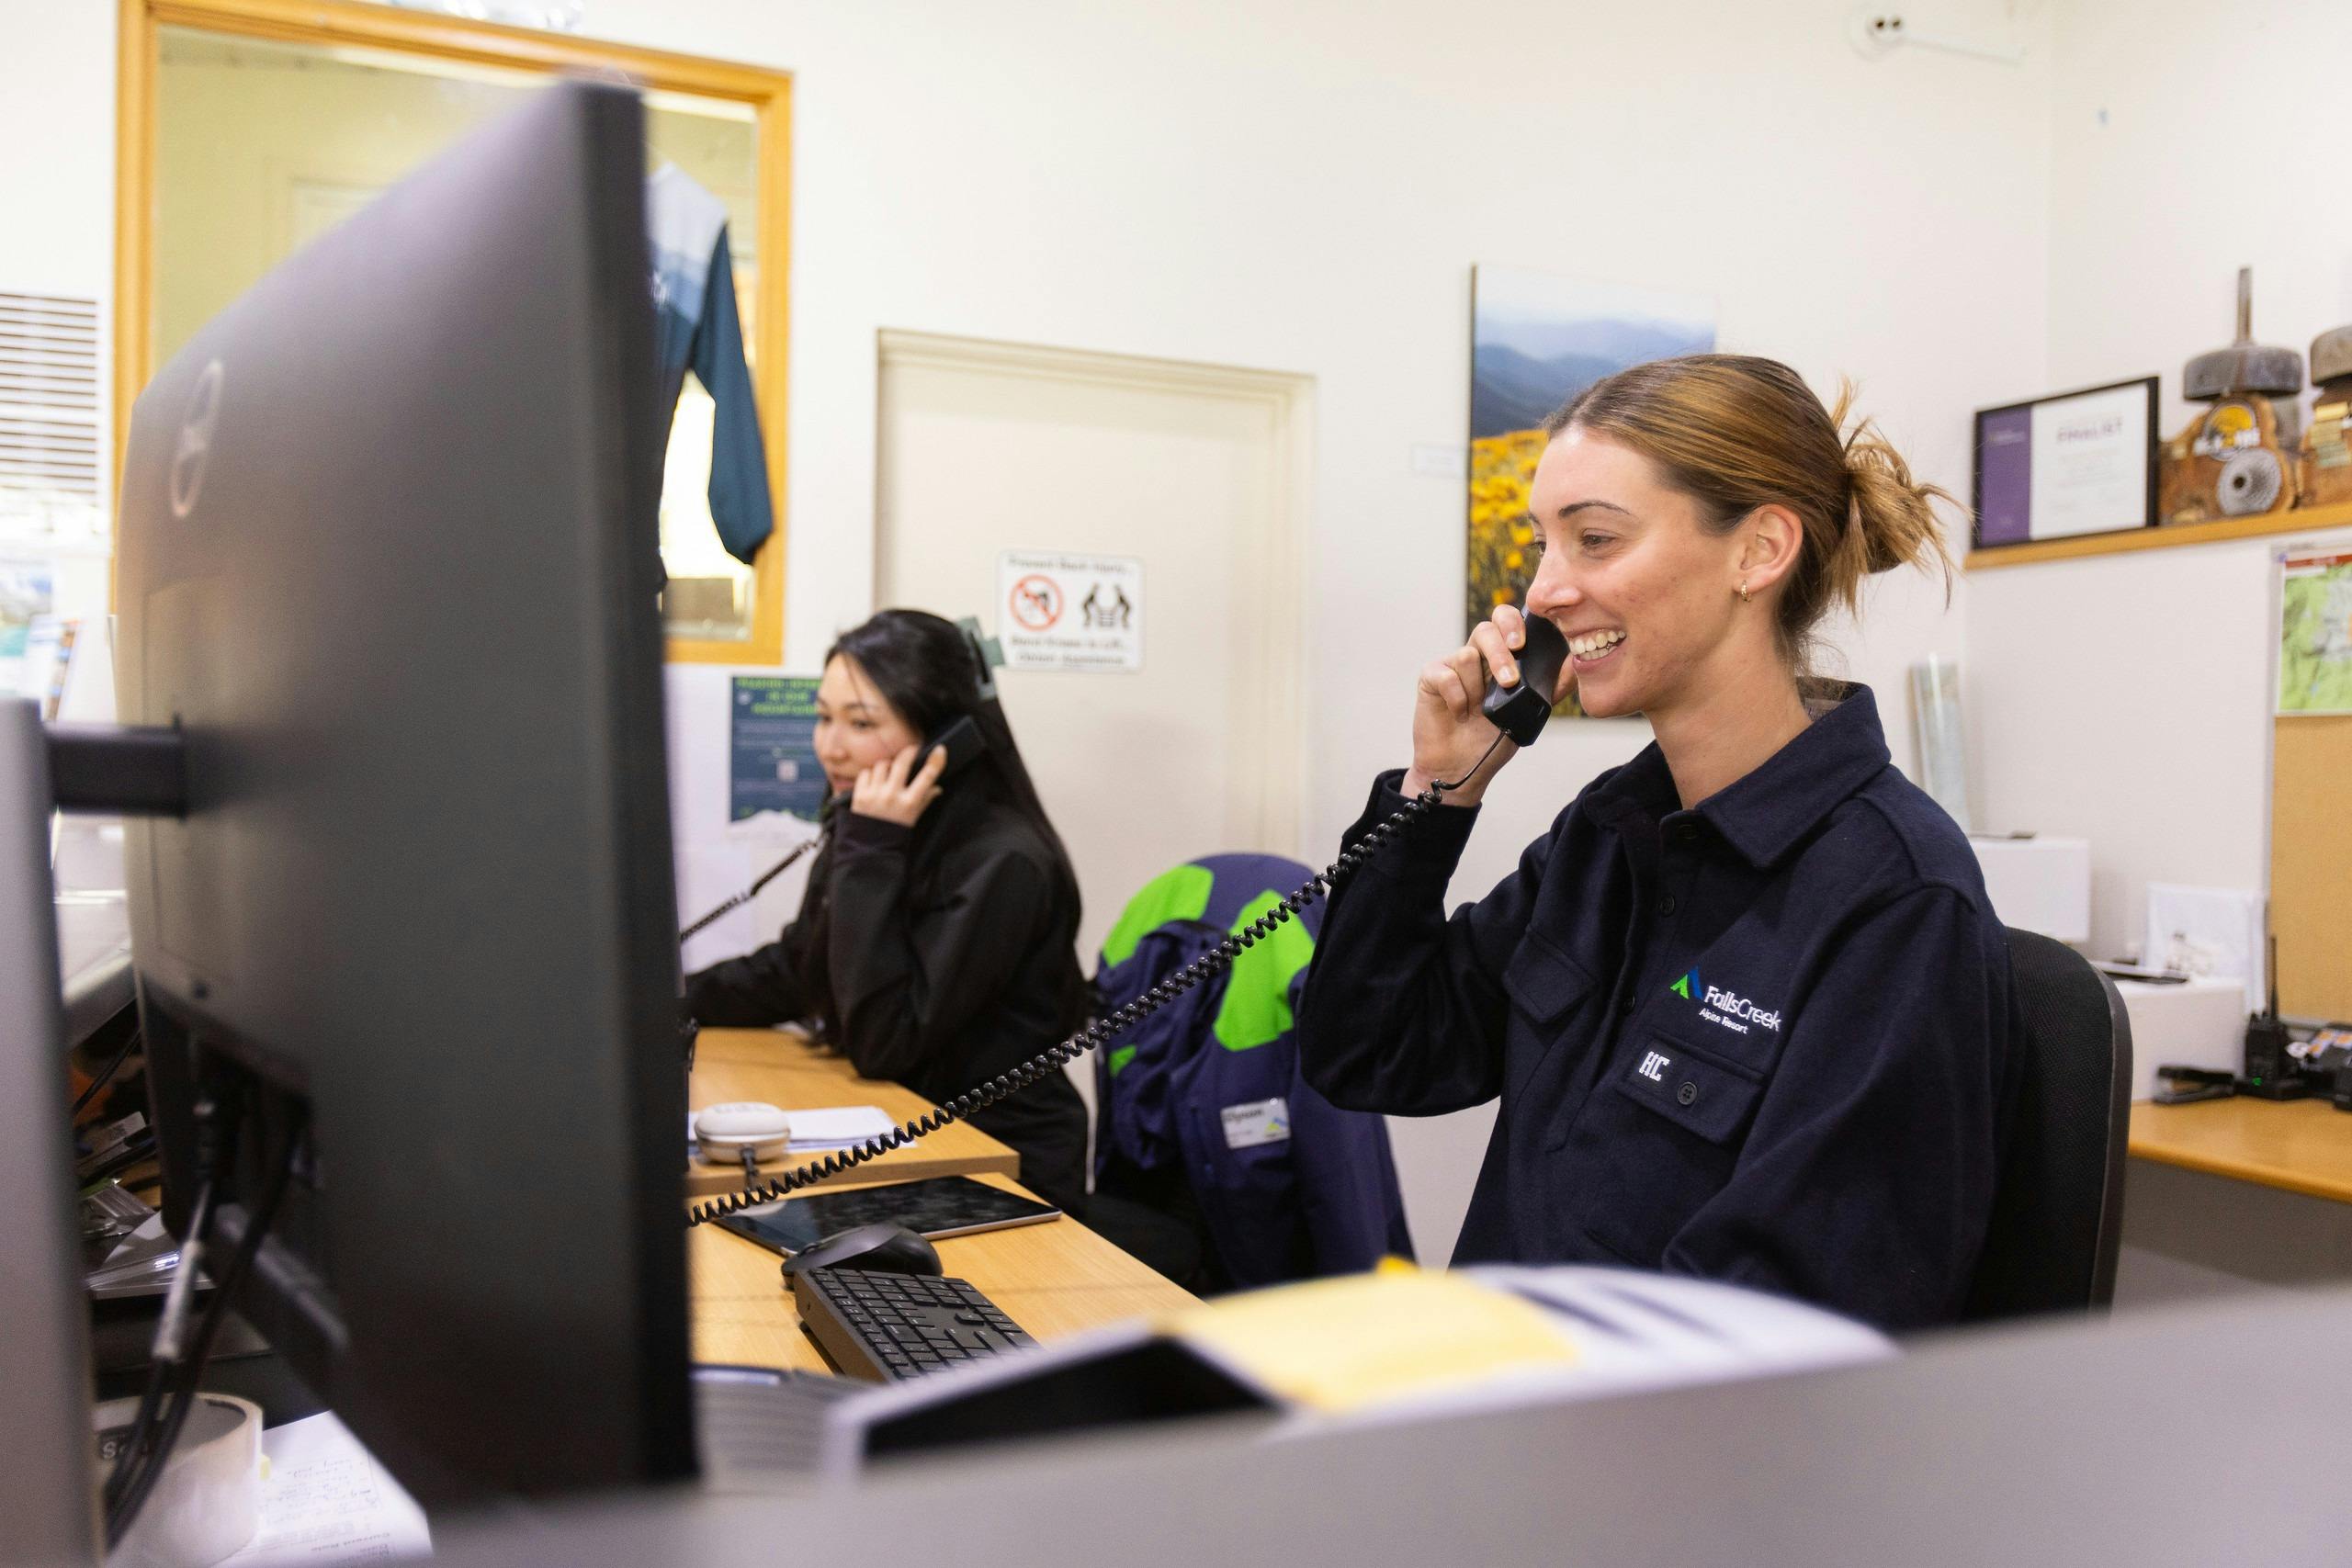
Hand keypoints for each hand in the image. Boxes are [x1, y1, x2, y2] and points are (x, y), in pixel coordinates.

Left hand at [849, 744, 947, 826]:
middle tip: (911, 751)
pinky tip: (874, 782)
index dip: (936, 761)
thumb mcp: (913, 818)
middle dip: (908, 753)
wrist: (870, 848)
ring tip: (889, 772)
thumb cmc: (895, 833)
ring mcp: (874, 794)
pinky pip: (866, 773)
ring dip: (887, 766)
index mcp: (909, 803)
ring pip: (882, 765)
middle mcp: (892, 796)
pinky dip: (870, 774)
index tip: (940, 750)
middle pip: (902, 763)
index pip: (927, 776)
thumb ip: (924, 800)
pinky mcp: (859, 795)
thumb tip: (937, 787)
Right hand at [1402, 605, 1569, 806]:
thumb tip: (1577, 663)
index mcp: (1500, 657)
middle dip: (1500, 651)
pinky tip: (1460, 714)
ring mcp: (1452, 665)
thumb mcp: (1531, 712)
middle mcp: (1476, 655)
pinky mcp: (1431, 677)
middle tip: (1509, 679)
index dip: (1514, 622)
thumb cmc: (1493, 739)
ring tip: (1477, 710)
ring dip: (1478, 688)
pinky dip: (1457, 698)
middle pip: (1486, 629)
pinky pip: (1446, 675)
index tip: (1522, 643)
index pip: (1507, 622)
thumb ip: (1552, 686)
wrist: (1461, 767)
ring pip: (1467, 655)